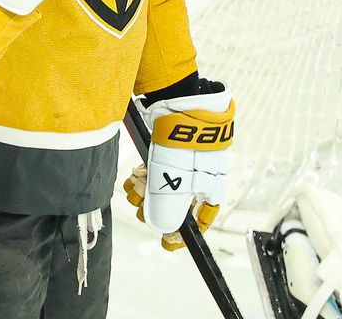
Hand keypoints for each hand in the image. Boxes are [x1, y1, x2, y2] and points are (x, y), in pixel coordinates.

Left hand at [123, 82, 233, 249]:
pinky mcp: (165, 147)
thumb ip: (169, 206)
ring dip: (143, 192)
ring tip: (131, 192)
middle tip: (141, 212)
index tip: (170, 243)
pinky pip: (153, 168)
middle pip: (176, 200)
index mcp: (211, 182)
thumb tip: (163, 228)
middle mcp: (198, 172)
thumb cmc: (183, 140)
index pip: (204, 215)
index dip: (187, 232)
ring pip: (161, 184)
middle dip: (156, 209)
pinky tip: (130, 179)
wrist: (178, 99)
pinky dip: (141, 176)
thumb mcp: (175, 178)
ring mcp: (181, 158)